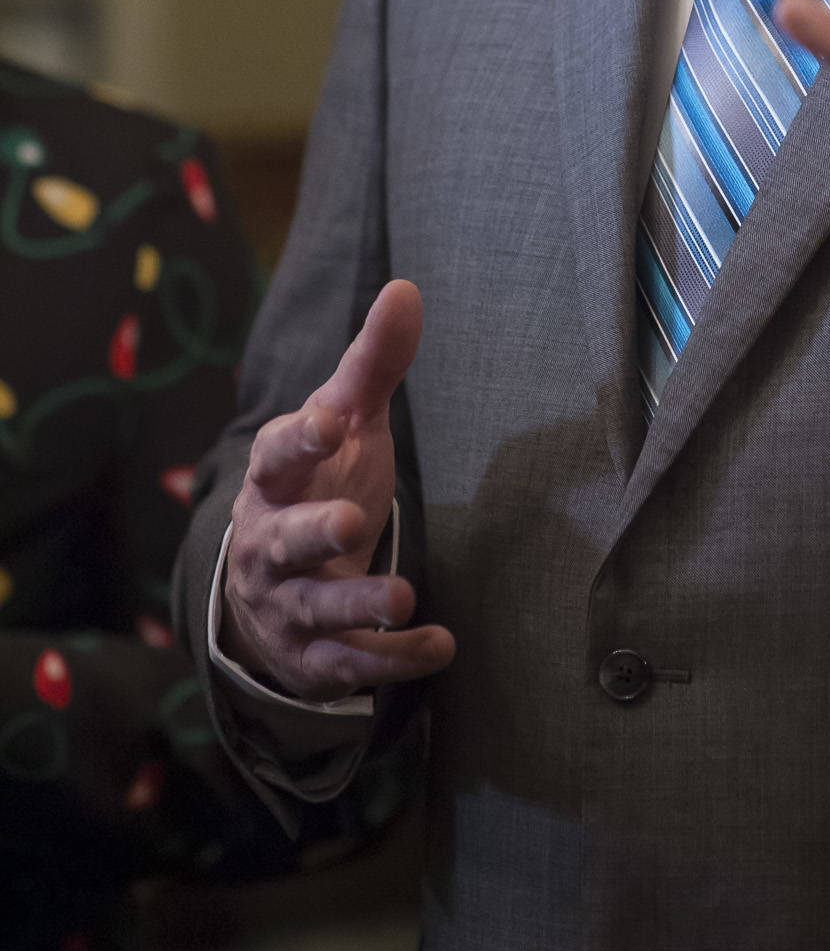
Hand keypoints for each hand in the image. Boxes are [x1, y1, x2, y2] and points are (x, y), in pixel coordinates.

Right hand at [221, 279, 455, 699]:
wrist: (269, 583)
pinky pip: (348, 663)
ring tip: (403, 595)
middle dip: (313, 532)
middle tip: (350, 522)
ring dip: (357, 605)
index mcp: (275, 478)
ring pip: (315, 609)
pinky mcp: (314, 654)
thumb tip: (407, 287)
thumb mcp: (343, 422)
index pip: (278, 455)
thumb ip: (372, 364)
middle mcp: (270, 543)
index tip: (331, 421)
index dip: (301, 439)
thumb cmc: (318, 481)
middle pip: (284, 541)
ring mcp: (288, 603)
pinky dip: (390, 658)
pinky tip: (439, 644)